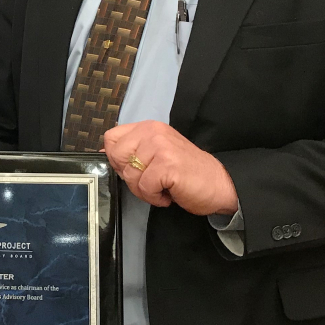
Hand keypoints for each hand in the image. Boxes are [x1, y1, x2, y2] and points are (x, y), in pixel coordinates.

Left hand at [104, 120, 237, 216]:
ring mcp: (161, 147)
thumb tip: (104, 151)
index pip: (111, 138)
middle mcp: (153, 132)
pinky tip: (168, 193)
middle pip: (117, 157)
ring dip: (144, 190)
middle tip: (152, 180)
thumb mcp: (156, 154)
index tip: (137, 169)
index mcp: (148, 127)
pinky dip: (155, 197)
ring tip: (163, 187)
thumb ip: (133, 150)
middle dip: (130, 177)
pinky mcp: (168, 165)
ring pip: (130, 175)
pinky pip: (144, 187)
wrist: (220, 184)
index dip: (118, 159)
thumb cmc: (187, 173)